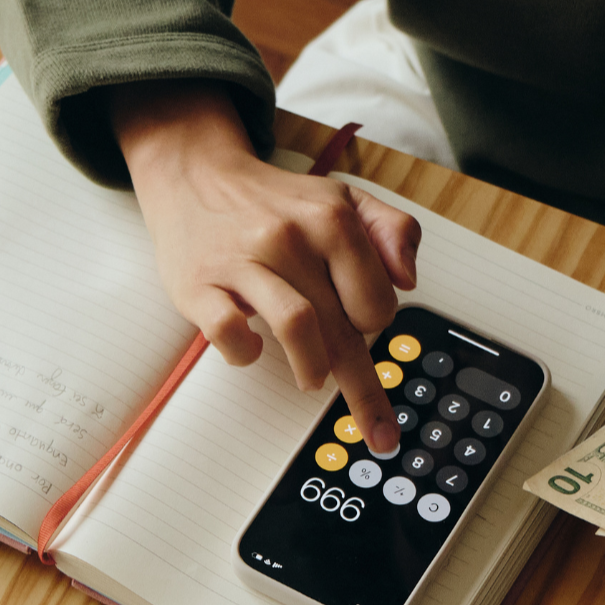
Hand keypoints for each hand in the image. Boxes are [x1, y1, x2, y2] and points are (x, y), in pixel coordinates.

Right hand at [112, 80, 419, 452]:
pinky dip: (243, 352)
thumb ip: (391, 230)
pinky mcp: (200, 285)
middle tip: (377, 428)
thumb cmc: (274, 202)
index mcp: (332, 219)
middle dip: (364, 388)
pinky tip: (248, 347)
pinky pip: (228, 330)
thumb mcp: (343, 199)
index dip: (373, 323)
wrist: (196, 177)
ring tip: (311, 378)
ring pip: (296, 327)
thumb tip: (408, 280)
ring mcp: (244, 261)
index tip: (361, 329)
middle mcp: (290, 237)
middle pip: (343, 327)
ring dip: (312, 368)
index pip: (377, 301)